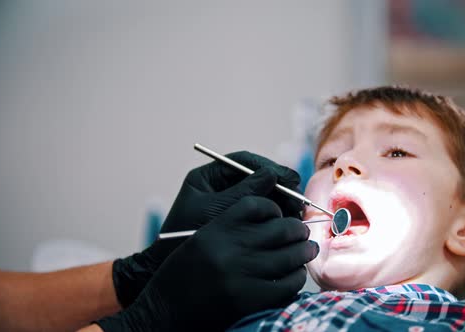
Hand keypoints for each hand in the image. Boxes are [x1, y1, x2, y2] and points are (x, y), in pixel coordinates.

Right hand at [95, 197, 318, 330]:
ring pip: (289, 255)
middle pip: (280, 228)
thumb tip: (269, 219)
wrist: (163, 311)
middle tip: (302, 232)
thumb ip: (229, 227)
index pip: (257, 205)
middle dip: (297, 229)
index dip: (274, 208)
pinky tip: (295, 275)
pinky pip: (286, 284)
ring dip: (303, 251)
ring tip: (306, 250)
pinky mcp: (249, 300)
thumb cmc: (181, 275)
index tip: (279, 215)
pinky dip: (296, 278)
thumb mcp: (199, 241)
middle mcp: (229, 248)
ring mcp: (240, 274)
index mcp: (215, 228)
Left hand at [112, 151, 301, 306]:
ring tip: (295, 213)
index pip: (243, 162)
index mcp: (208, 177)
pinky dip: (276, 218)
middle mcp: (220, 187)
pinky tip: (287, 225)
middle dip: (279, 187)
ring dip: (281, 203)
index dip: (269, 167)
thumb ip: (243, 193)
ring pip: (262, 196)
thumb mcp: (215, 211)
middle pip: (257, 178)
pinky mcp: (238, 224)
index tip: (288, 178)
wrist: (167, 267)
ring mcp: (230, 205)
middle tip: (297, 198)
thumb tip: (271, 176)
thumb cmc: (184, 236)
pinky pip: (261, 214)